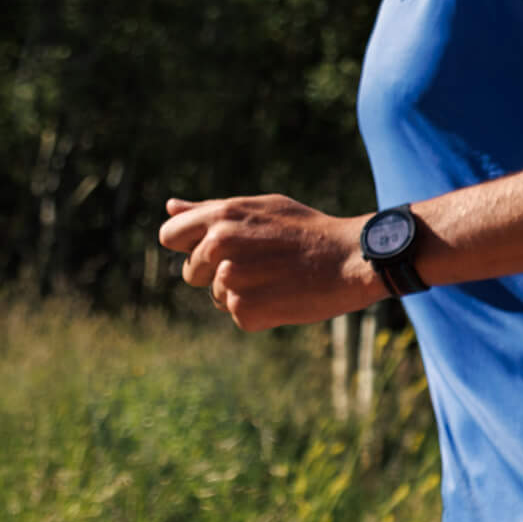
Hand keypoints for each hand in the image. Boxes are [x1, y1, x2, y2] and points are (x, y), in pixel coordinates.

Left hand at [159, 193, 380, 331]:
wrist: (353, 259)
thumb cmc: (309, 230)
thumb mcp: (263, 208)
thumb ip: (211, 209)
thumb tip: (169, 207)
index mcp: (221, 216)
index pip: (169, 235)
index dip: (190, 245)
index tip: (215, 251)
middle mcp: (219, 245)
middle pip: (191, 273)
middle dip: (216, 274)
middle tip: (261, 265)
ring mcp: (230, 279)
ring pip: (217, 296)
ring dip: (242, 293)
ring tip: (279, 278)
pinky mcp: (245, 309)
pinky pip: (238, 315)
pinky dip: (260, 311)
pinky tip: (285, 295)